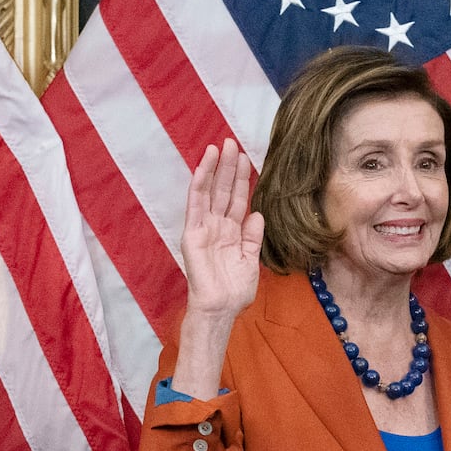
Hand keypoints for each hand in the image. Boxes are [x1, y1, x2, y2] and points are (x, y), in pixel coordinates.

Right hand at [181, 139, 263, 320]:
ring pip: (210, 191)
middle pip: (223, 190)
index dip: (241, 180)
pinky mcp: (192, 232)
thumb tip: (258, 214)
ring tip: (219, 146)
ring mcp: (203, 227)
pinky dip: (199, 184)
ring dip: (214, 169)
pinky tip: (203, 166)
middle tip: (232, 143)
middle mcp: (217, 225)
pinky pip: (195, 204)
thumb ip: (252, 236)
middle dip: (228, 167)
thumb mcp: (250, 259)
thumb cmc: (235, 289)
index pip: (236, 200)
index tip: (247, 159)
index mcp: (231, 231)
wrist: (221, 307)